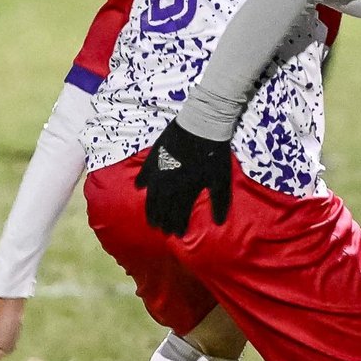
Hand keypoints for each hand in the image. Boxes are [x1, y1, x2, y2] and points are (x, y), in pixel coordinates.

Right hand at [135, 120, 232, 236]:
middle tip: (163, 230)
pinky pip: (144, 174)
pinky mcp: (154, 158)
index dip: (177, 226)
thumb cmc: (213, 153)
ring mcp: (158, 172)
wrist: (201, 125)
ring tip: (151, 219)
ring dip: (151, 209)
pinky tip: (140, 188)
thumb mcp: (220, 180)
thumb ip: (219, 203)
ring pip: (151, 197)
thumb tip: (218, 223)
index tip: (177, 234)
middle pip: (162, 209)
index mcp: (184, 193)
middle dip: (163, 221)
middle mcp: (167, 186)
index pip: (178, 216)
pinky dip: (142, 183)